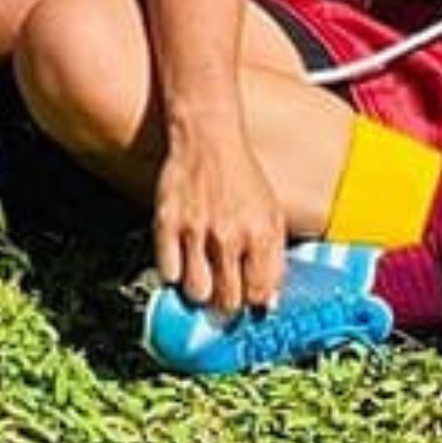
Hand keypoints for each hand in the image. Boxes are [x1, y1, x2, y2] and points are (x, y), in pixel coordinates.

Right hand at [152, 117, 287, 318]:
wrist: (207, 138)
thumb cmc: (242, 177)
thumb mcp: (272, 214)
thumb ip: (274, 260)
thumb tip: (269, 303)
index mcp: (260, 234)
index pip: (259, 294)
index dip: (254, 303)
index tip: (248, 299)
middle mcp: (228, 236)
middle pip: (227, 300)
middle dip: (227, 304)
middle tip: (224, 293)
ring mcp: (195, 230)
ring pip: (197, 292)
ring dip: (201, 292)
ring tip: (203, 278)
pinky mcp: (167, 223)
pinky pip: (168, 272)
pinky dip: (175, 273)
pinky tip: (183, 261)